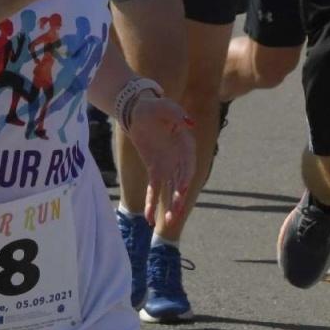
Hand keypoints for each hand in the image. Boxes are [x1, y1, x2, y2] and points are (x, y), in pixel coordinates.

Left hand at [125, 94, 195, 227]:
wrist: (138, 112)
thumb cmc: (154, 107)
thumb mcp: (164, 107)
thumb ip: (176, 113)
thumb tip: (190, 122)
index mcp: (186, 145)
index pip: (188, 165)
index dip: (185, 179)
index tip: (181, 191)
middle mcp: (180, 159)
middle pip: (180, 182)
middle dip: (178, 199)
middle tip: (175, 214)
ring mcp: (168, 166)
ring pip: (170, 189)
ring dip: (169, 205)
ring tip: (168, 222)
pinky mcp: (155, 170)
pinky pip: (154, 189)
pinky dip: (151, 203)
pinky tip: (148, 218)